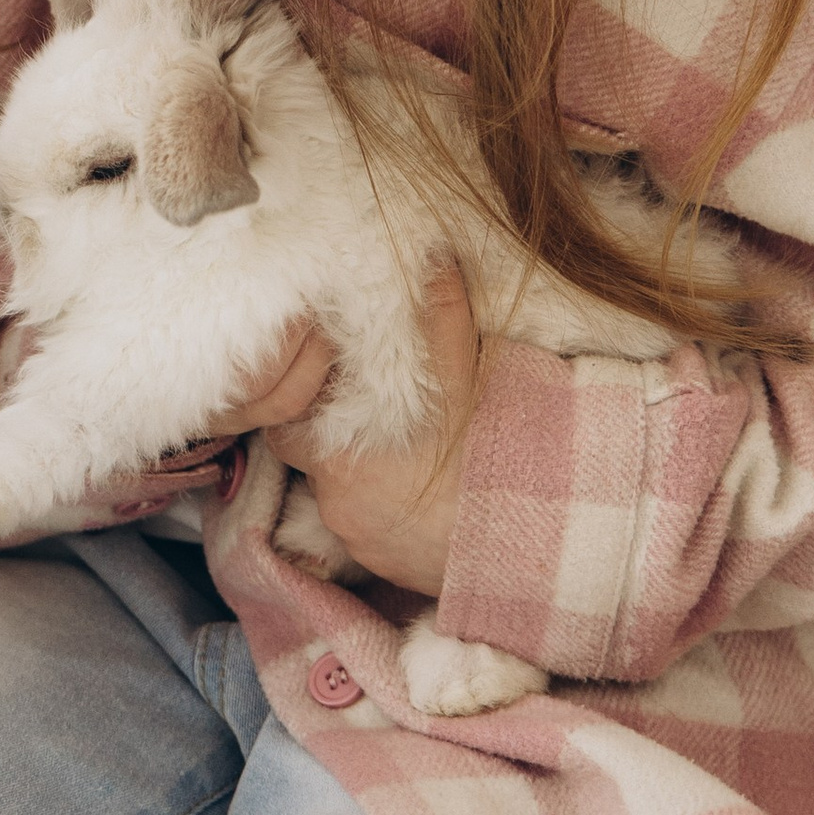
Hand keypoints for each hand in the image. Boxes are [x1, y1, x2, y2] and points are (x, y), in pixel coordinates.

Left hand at [261, 269, 477, 592]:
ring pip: (334, 492)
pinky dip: (379, 511)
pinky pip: (362, 530)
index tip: (334, 382)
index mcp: (334, 439)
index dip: (308, 392)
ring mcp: (352, 531)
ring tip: (397, 454)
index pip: (288, 411)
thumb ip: (436, 310)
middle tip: (365, 414)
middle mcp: (331, 491)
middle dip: (329, 433)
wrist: (525, 533)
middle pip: (306, 452)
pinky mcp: (375, 562)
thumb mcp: (460, 366)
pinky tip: (412, 492)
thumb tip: (429, 253)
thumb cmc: (486, 446)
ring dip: (357, 474)